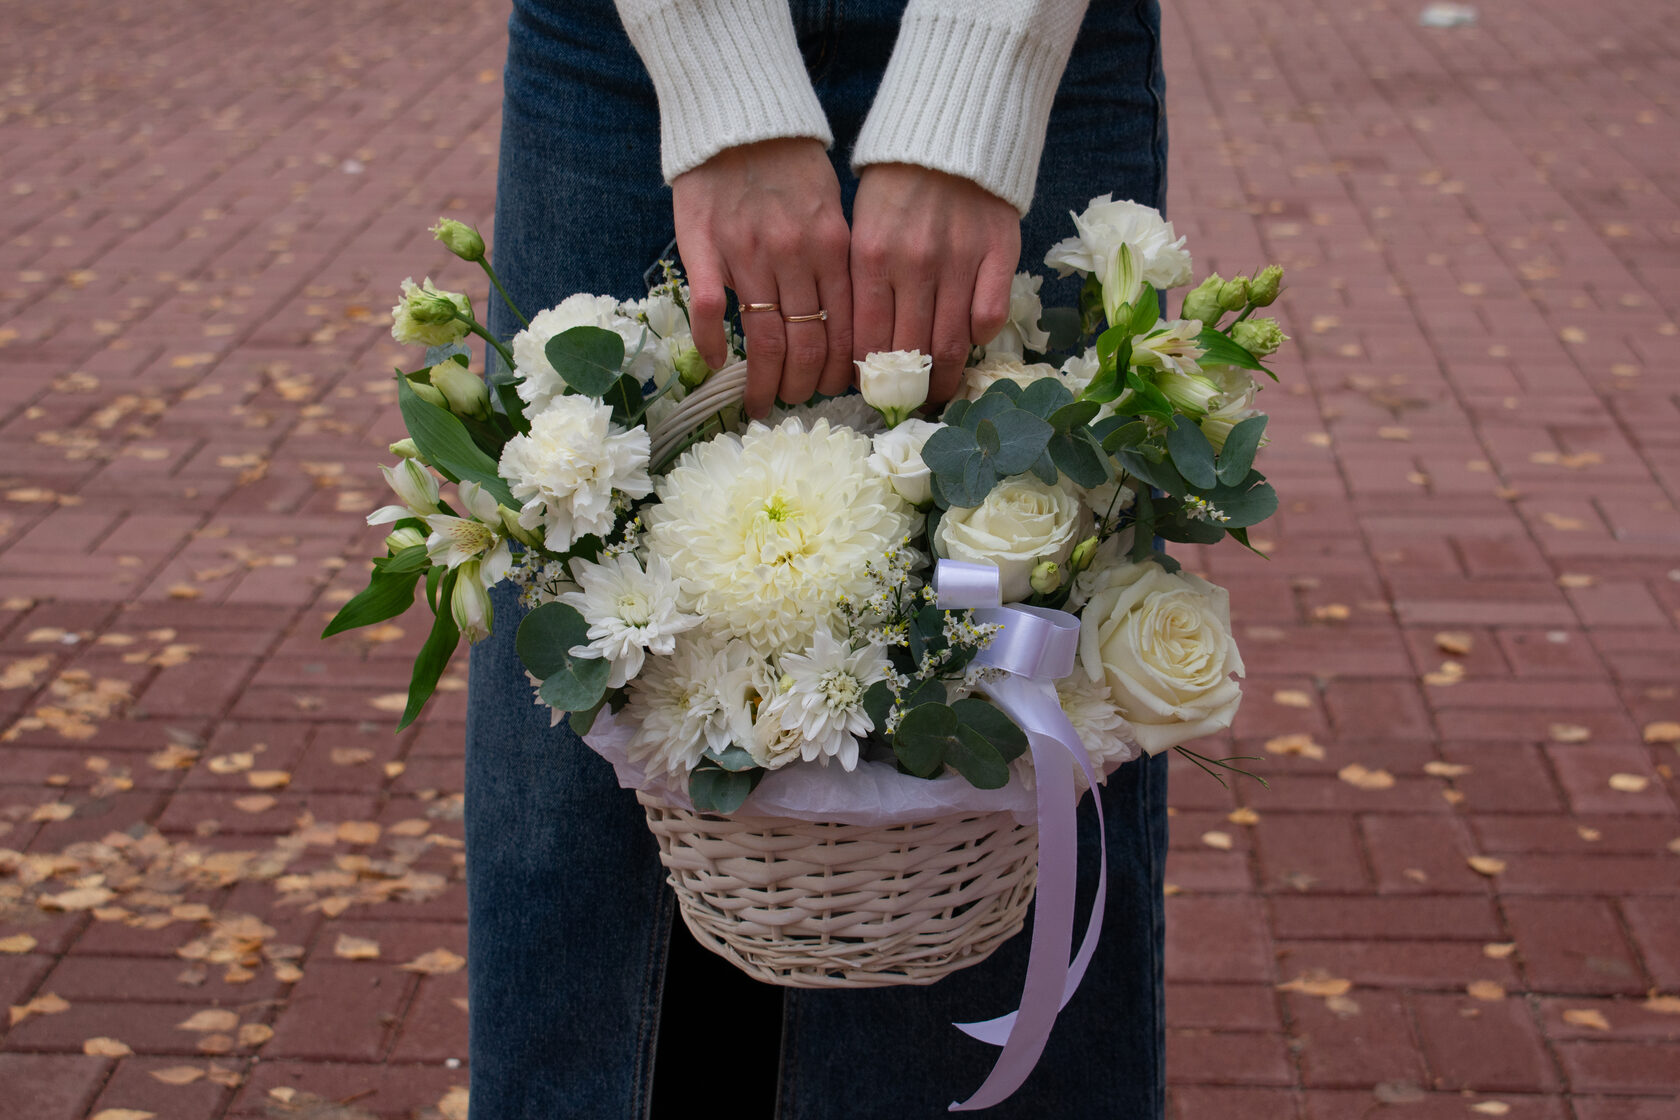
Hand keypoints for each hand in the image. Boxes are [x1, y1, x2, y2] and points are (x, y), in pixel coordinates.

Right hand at [672, 138, 853, 417]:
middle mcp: (793, 255)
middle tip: (796, 404)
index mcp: (831, 248)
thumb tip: (847, 324)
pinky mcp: (704, 247)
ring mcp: (747, 254)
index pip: (844, 328)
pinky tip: (716, 365)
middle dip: (803, 386)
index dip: (838, 370)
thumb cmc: (791, 167)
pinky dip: (713, 344)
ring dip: (764, 381)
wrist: (740, 119)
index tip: (831, 392)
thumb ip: (839, 264)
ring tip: (762, 403)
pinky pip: (711, 309)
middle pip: (805, 343)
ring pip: (763, 338)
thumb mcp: (832, 209)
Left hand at [850, 163, 1020, 403]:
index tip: (872, 393)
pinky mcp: (999, 252)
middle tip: (907, 405)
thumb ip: (861, 284)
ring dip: (944, 376)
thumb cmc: (895, 185)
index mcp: (871, 258)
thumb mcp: (861, 228)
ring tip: (939, 394)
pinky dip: (979, 336)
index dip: (869, 376)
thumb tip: (862, 349)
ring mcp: (960, 260)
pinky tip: (970, 341)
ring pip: (951, 341)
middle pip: (909, 349)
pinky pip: (990, 315)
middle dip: (906, 387)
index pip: (867, 339)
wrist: (948, 134)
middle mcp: (914, 264)